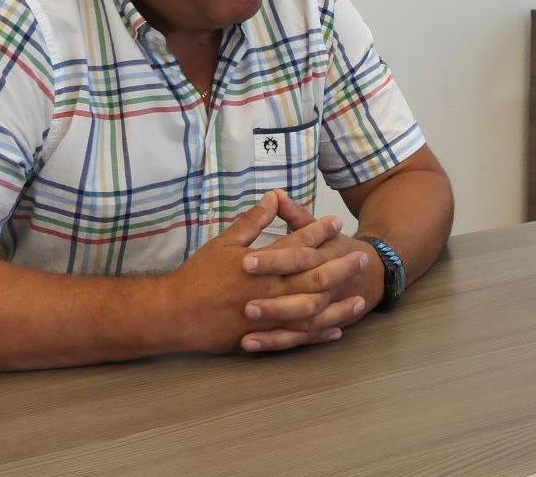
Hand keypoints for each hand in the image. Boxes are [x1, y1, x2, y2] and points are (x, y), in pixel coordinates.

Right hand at [163, 191, 370, 354]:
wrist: (173, 314)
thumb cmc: (197, 276)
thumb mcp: (224, 243)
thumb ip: (252, 221)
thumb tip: (273, 197)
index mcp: (262, 264)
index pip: (297, 244)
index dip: (319, 232)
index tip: (337, 223)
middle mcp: (269, 290)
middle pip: (313, 277)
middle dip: (341, 266)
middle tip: (362, 257)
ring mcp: (268, 316)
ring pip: (312, 311)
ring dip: (337, 305)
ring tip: (360, 300)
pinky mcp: (262, 336)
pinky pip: (296, 337)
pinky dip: (317, 334)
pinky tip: (335, 331)